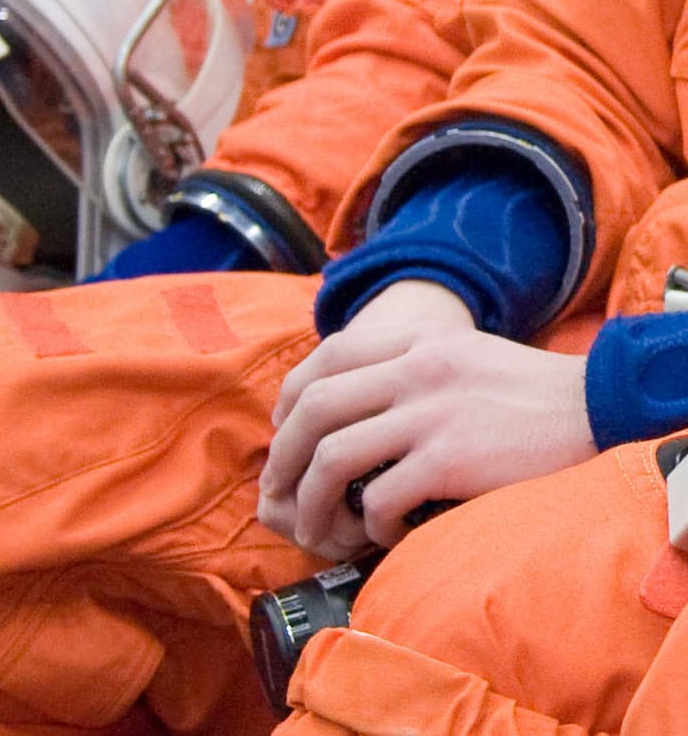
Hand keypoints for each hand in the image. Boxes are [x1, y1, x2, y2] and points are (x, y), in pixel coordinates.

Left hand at [257, 280, 593, 558]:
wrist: (595, 406)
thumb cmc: (528, 391)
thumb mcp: (461, 353)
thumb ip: (411, 364)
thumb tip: (356, 402)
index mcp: (414, 340)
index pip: (326, 357)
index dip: (291, 396)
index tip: (284, 432)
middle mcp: (414, 369)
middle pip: (315, 406)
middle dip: (285, 456)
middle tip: (280, 493)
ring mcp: (431, 414)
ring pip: (335, 455)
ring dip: (314, 501)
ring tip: (320, 529)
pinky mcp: (452, 461)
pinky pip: (383, 497)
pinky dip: (372, 524)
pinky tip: (386, 534)